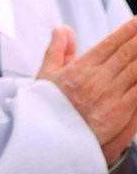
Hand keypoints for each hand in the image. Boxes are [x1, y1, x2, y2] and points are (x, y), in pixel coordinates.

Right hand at [39, 17, 136, 163]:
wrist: (48, 144)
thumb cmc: (45, 111)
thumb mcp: (44, 78)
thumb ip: (57, 51)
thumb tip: (63, 29)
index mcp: (79, 69)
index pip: (109, 44)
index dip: (127, 30)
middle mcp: (97, 80)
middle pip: (128, 53)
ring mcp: (112, 97)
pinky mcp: (122, 113)